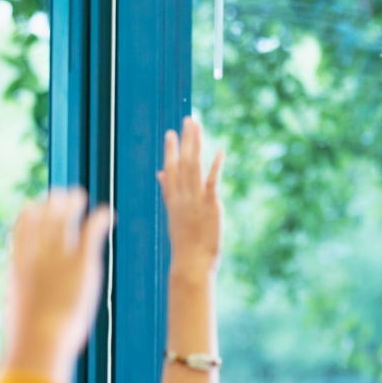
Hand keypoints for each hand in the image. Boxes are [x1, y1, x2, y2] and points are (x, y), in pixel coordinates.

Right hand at [1, 189, 112, 382]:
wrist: (41, 340)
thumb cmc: (31, 341)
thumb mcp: (22, 319)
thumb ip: (25, 310)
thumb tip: (25, 327)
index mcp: (18, 268)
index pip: (20, 233)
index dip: (28, 216)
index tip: (35, 207)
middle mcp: (36, 257)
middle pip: (42, 220)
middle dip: (51, 204)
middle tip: (61, 195)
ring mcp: (58, 258)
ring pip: (64, 220)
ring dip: (72, 204)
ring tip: (80, 195)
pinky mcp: (82, 263)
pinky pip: (90, 232)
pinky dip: (98, 219)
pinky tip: (108, 213)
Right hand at [158, 117, 223, 275]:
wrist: (190, 263)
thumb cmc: (185, 243)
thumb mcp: (175, 215)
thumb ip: (168, 192)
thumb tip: (161, 174)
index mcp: (174, 199)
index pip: (170, 169)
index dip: (171, 150)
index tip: (171, 132)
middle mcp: (182, 196)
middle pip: (182, 163)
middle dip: (185, 141)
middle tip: (189, 120)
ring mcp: (195, 200)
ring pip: (193, 166)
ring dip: (196, 145)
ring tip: (198, 127)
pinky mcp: (210, 206)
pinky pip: (212, 182)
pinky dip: (215, 166)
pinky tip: (220, 151)